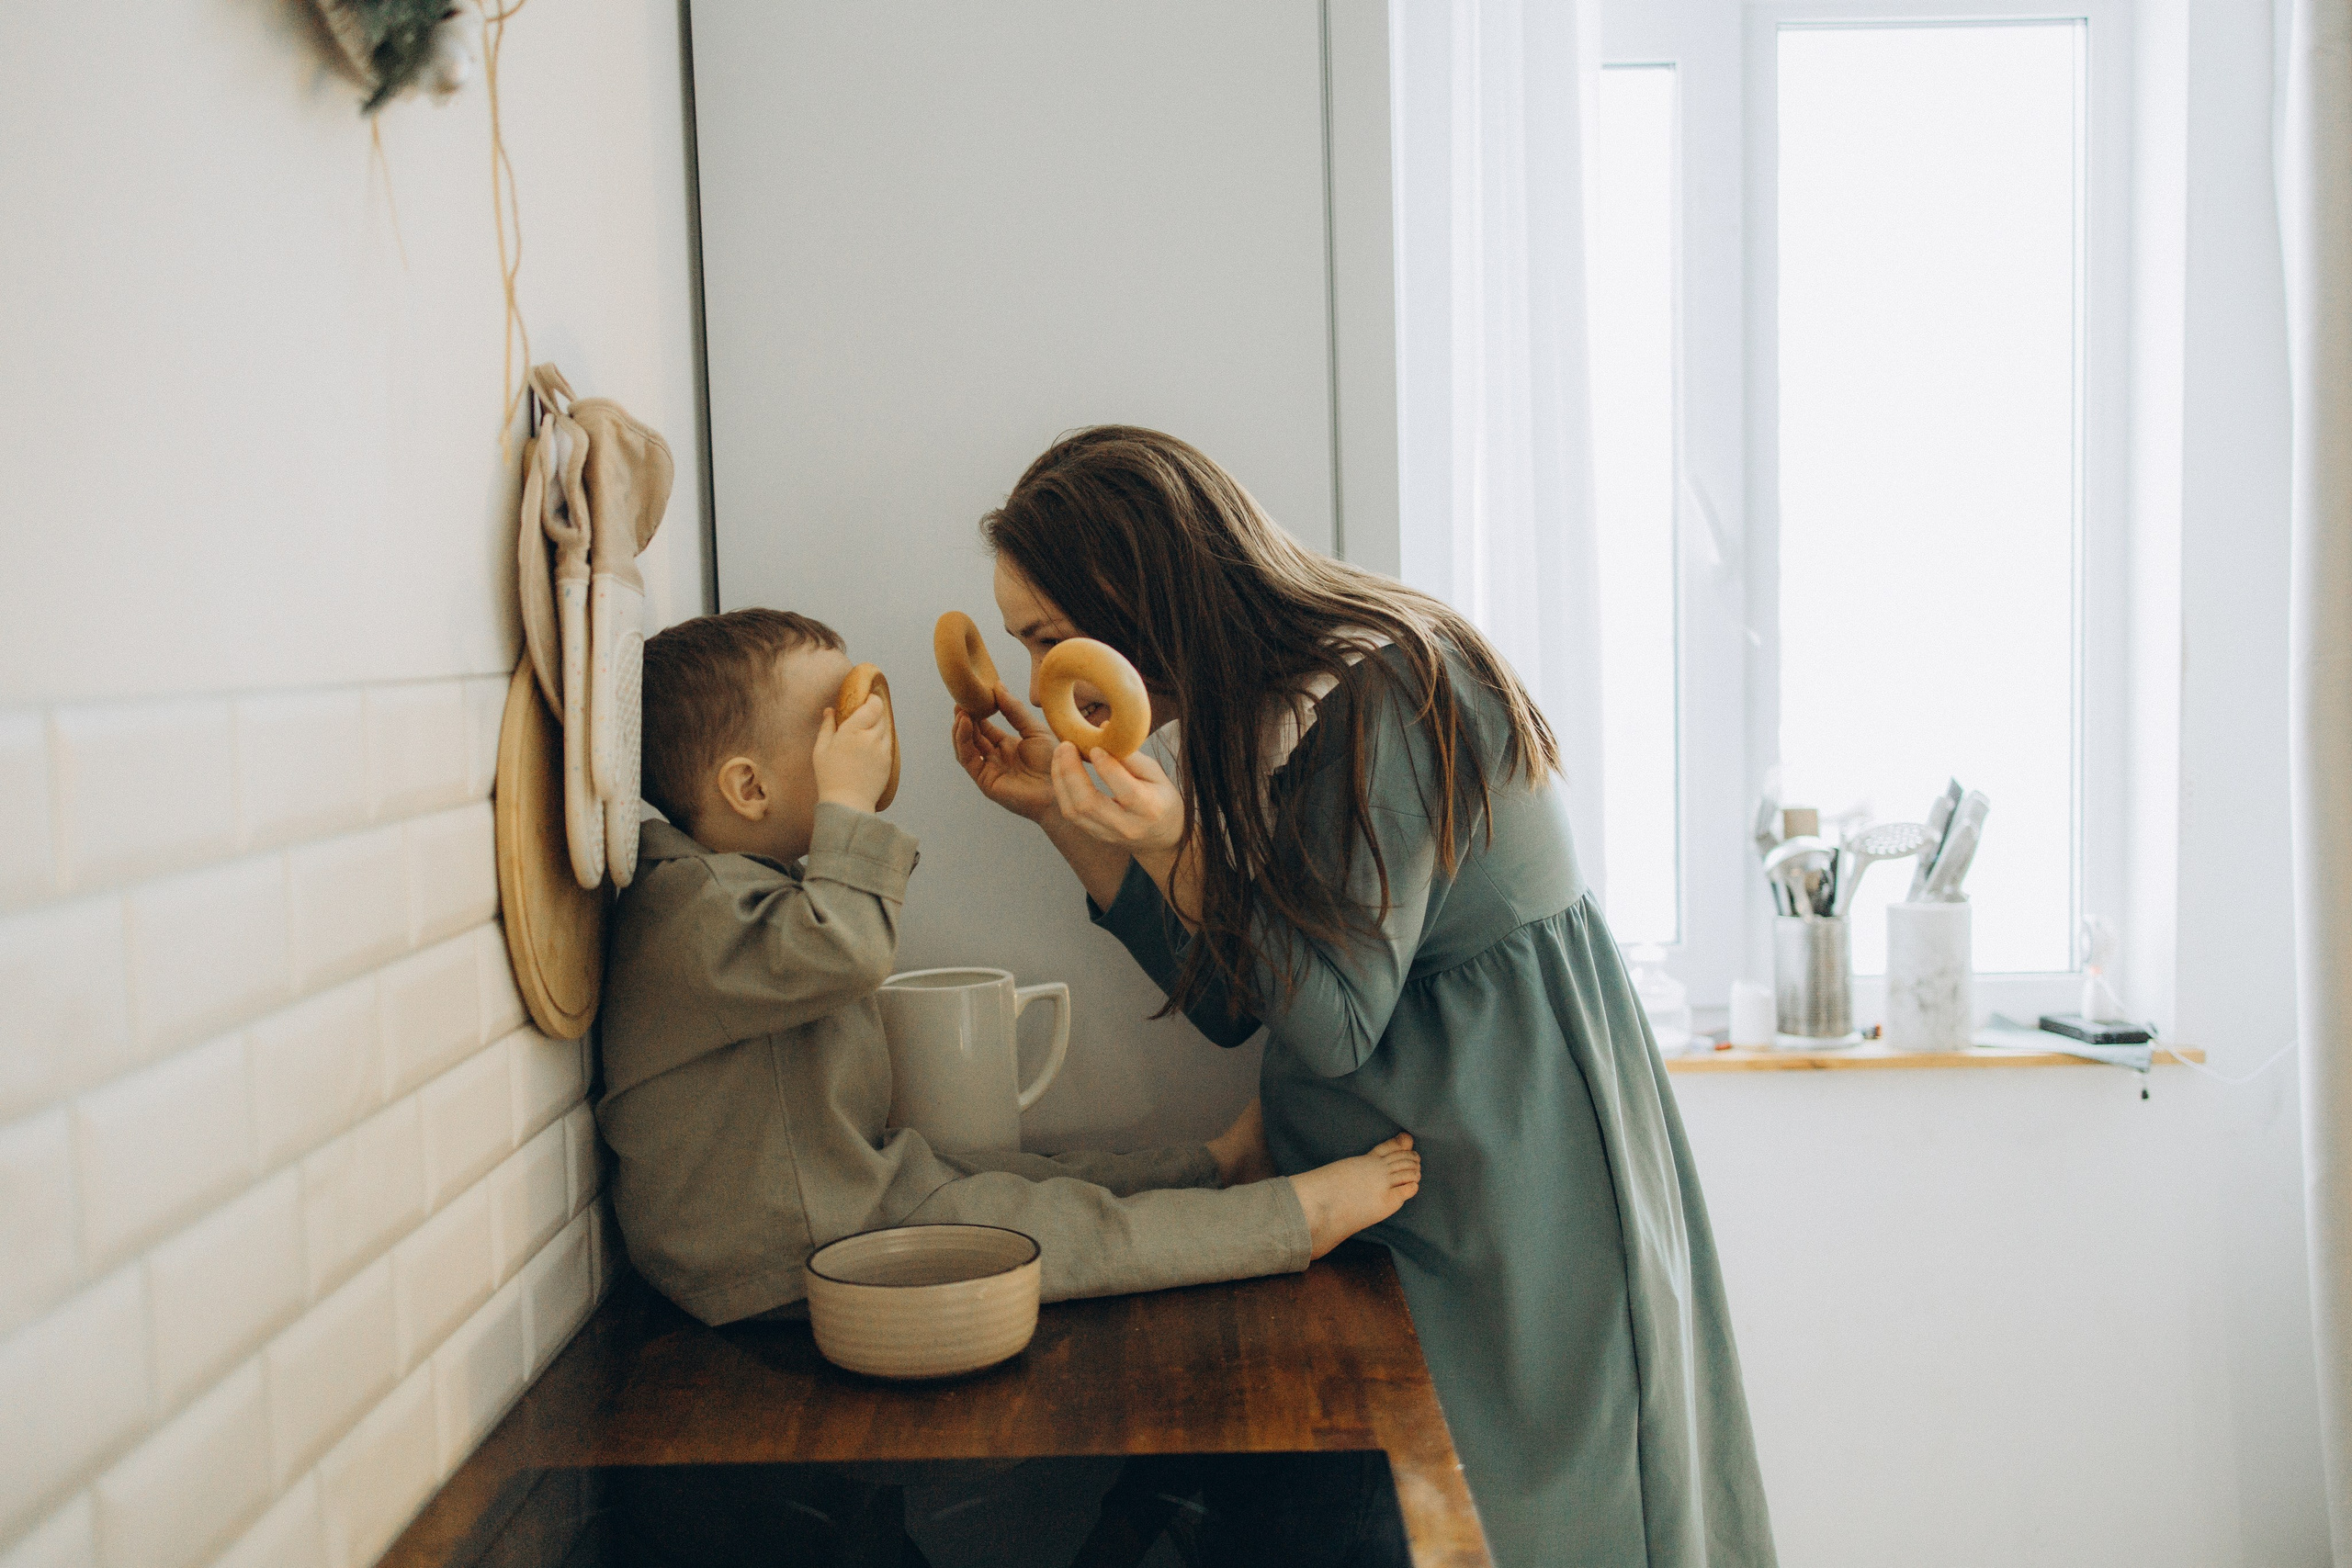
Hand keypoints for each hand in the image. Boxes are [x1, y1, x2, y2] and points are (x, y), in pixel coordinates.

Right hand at [813, 694, 893, 811]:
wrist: (848, 802)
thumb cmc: (830, 776)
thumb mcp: (821, 749)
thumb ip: (827, 726)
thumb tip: (830, 710)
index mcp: (853, 731)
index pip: (873, 705)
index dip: (873, 699)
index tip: (867, 698)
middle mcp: (871, 738)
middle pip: (881, 715)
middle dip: (875, 712)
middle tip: (865, 714)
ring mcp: (882, 750)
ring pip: (887, 729)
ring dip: (879, 726)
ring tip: (867, 731)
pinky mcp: (888, 761)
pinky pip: (888, 743)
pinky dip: (882, 740)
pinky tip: (871, 746)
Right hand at [952, 685, 1062, 822]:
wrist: (1061, 787)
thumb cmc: (1055, 762)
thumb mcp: (1034, 729)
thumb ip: (1014, 710)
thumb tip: (998, 686)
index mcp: (1008, 746)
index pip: (985, 727)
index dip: (976, 711)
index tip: (972, 693)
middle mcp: (995, 758)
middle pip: (972, 735)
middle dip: (964, 717)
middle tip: (961, 698)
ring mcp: (989, 769)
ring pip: (965, 746)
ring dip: (960, 728)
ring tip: (960, 709)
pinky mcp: (984, 780)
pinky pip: (968, 758)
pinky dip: (962, 740)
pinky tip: (965, 723)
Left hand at [1050, 739, 1184, 856]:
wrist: (1162, 836)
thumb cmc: (1161, 797)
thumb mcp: (1155, 773)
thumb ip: (1130, 756)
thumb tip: (1104, 728)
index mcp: (1149, 808)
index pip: (1126, 791)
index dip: (1107, 768)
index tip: (1094, 747)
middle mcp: (1126, 825)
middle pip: (1089, 803)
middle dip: (1071, 772)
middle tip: (1066, 745)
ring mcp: (1108, 833)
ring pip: (1073, 811)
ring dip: (1061, 779)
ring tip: (1060, 754)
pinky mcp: (1094, 834)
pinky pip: (1070, 813)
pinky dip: (1062, 789)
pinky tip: (1062, 770)